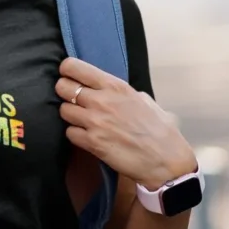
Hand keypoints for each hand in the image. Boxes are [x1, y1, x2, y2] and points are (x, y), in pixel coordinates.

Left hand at [55, 58, 196, 189]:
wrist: (166, 161)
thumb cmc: (161, 130)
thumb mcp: (144, 101)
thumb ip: (122, 93)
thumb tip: (109, 90)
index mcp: (115, 86)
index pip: (75, 68)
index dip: (67, 70)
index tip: (68, 75)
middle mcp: (101, 100)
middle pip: (62, 87)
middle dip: (64, 92)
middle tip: (72, 99)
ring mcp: (94, 122)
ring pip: (63, 110)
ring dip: (70, 115)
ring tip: (81, 120)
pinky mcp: (91, 142)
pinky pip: (69, 133)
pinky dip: (75, 134)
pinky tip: (86, 136)